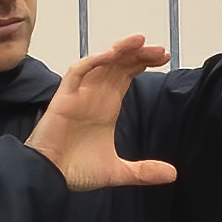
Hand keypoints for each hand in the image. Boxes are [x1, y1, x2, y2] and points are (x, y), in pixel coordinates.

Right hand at [29, 32, 181, 190]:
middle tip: (160, 50)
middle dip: (138, 54)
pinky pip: (77, 73)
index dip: (143, 62)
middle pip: (118, 65)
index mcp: (106, 107)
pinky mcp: (63, 99)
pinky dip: (92, 62)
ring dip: (119, 50)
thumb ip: (143, 171)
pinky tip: (109, 56)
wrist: (49, 180)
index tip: (164, 57)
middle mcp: (94, 96)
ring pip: (100, 63)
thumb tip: (173, 174)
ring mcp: (78, 95)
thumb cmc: (75, 171)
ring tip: (140, 41)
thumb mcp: (117, 172)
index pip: (126, 75)